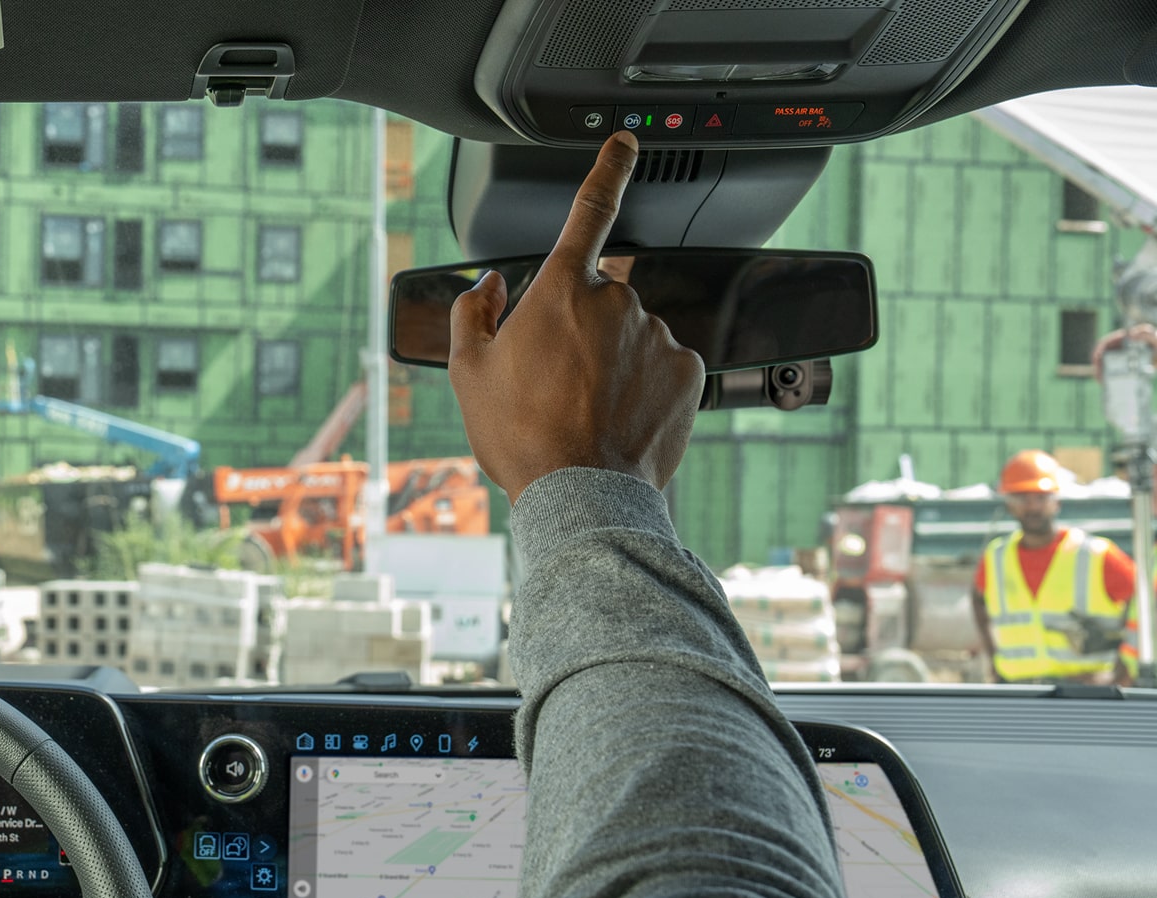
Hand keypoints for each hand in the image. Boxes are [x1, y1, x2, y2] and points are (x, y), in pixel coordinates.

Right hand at [446, 131, 704, 503]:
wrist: (581, 495)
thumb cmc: (521, 435)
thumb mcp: (468, 372)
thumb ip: (474, 312)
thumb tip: (491, 286)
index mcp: (562, 289)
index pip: (590, 209)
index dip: (609, 168)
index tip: (626, 143)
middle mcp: (617, 301)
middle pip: (598, 297)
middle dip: (580, 326)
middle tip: (553, 381)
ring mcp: (658, 335)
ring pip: (631, 334)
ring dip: (611, 360)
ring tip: (583, 410)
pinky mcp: (688, 371)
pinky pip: (661, 365)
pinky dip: (642, 385)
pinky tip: (617, 418)